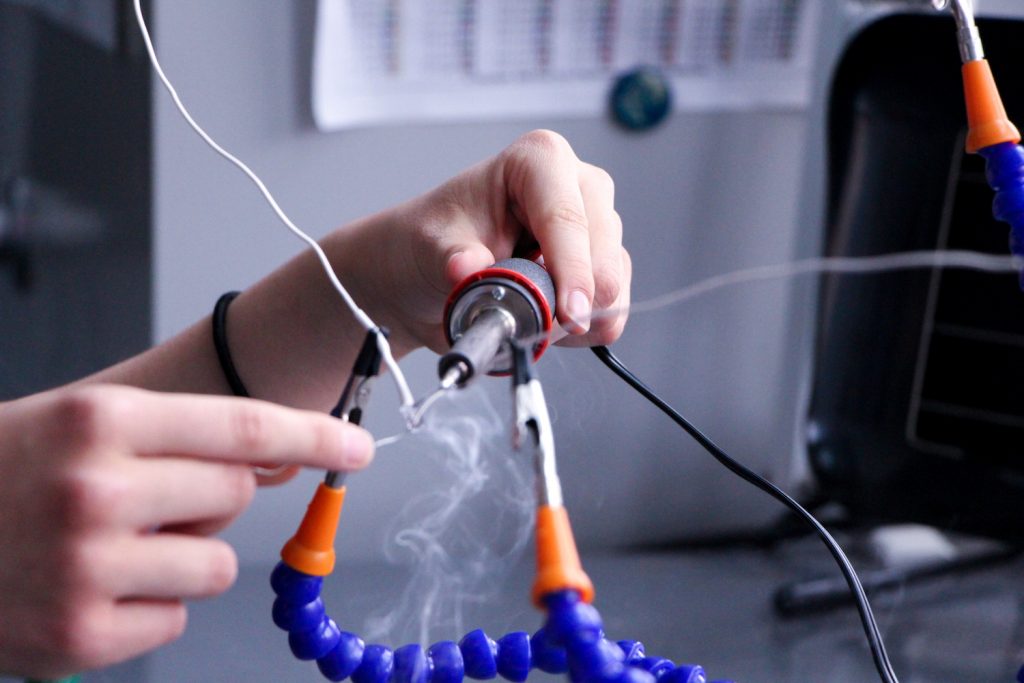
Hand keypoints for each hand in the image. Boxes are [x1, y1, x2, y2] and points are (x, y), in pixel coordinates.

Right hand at [0, 384, 373, 677]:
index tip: (357, 448)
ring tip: (115, 548)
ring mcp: (88, 569)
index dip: (314, 435)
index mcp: (100, 422)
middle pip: (236, 495)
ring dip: (185, 559)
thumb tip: (276, 451)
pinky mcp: (80, 637)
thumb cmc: (2, 475)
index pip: (243, 426)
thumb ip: (177, 436)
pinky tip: (92, 589)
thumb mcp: (78, 427)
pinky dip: (150, 606)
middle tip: (157, 500)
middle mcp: (96, 491)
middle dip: (214, 499)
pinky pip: (176, 617)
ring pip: (216, 566)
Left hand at [333, 129, 631, 355]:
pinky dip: (580, 329)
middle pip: (604, 256)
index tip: (567, 314)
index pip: (567, 219)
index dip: (572, 271)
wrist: (431, 270)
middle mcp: (579, 187)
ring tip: (522, 314)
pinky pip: (612, 309)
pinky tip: (542, 317)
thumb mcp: (432, 247)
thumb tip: (468, 270)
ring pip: (613, 287)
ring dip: (571, 318)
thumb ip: (453, 260)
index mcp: (538, 162)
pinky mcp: (605, 264)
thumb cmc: (435, 240)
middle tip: (528, 324)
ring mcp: (598, 226)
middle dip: (571, 301)